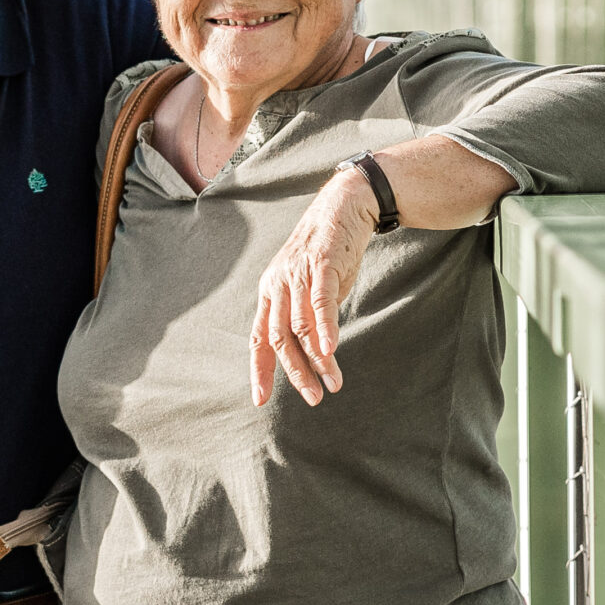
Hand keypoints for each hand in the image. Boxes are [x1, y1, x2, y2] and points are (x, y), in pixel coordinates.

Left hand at [251, 168, 381, 406]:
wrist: (344, 205)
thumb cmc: (328, 251)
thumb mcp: (311, 286)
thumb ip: (306, 315)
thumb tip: (315, 351)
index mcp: (270, 292)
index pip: (259, 338)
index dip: (260, 370)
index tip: (261, 400)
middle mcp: (278, 284)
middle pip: (278, 338)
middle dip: (295, 372)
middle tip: (312, 398)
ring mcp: (298, 274)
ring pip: (301, 327)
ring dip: (317, 360)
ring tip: (332, 384)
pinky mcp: (322, 265)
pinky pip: (320, 303)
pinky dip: (325, 330)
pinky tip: (331, 352)